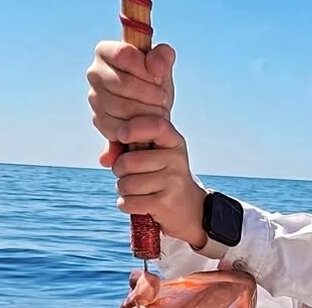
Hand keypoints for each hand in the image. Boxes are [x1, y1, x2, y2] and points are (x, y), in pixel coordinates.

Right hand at [87, 41, 174, 160]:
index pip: (123, 54)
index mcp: (106, 51)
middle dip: (151, 93)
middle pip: (125, 83)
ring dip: (149, 112)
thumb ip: (163, 56)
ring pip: (124, 108)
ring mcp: (94, 98)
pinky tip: (149, 123)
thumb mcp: (162, 66)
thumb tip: (156, 67)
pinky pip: (122, 128)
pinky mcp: (99, 121)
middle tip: (163, 99)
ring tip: (159, 110)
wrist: (150, 110)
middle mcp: (94, 73)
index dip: (146, 68)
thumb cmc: (154, 83)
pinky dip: (140, 128)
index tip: (159, 76)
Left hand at [87, 42, 204, 246]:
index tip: (121, 138)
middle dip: (121, 171)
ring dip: (124, 190)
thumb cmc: (163, 173)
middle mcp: (174, 154)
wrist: (190, 211)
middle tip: (129, 176)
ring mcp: (172, 179)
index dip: (132, 129)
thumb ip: (136, 121)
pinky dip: (128, 206)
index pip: (150, 122)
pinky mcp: (167, 202)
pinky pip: (132, 201)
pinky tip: (138, 206)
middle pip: (128, 159)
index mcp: (170, 135)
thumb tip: (130, 91)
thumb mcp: (153, 144)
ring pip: (126, 181)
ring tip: (136, 192)